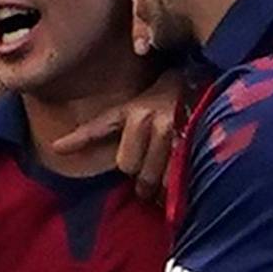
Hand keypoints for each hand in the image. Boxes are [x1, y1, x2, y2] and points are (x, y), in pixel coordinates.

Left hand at [53, 67, 185, 202]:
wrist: (216, 84)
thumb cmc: (180, 96)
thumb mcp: (148, 102)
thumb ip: (129, 123)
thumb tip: (101, 153)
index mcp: (132, 109)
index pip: (98, 128)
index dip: (76, 140)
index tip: (57, 148)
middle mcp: (146, 118)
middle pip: (127, 165)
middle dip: (138, 173)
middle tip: (149, 172)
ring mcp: (170, 130)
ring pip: (151, 176)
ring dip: (158, 184)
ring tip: (165, 180)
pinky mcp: (192, 142)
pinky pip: (175, 178)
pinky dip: (176, 187)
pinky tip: (179, 186)